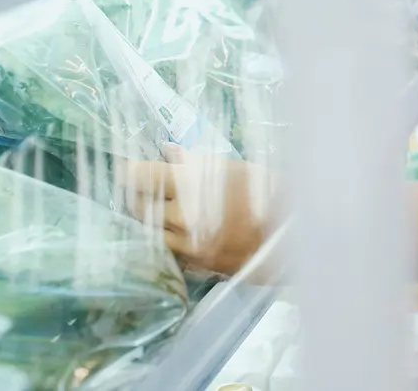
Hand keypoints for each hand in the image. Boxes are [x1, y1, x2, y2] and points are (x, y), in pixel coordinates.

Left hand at [121, 145, 276, 275]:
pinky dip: (168, 239)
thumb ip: (194, 161)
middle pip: (137, 206)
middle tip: (144, 188)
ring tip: (161, 210)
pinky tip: (179, 231)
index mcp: (189, 183)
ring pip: (150, 231)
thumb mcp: (231, 167)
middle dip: (137, 195)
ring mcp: (186, 244)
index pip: (136, 176)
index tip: (126, 168)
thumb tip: (166, 153)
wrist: (292, 234)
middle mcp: (180, 215)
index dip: (127, 171)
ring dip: (151, 220)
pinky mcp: (195, 264)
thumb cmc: (266, 191)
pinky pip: (169, 250)